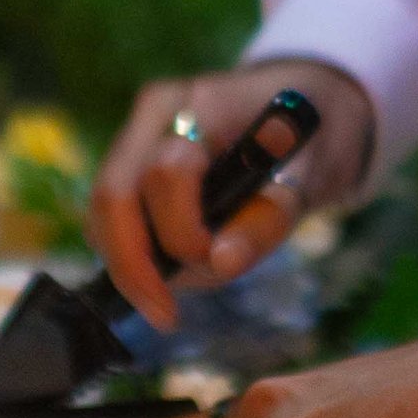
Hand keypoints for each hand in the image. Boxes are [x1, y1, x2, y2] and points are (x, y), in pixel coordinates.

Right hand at [89, 60, 375, 329]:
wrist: (309, 101)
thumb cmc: (314, 136)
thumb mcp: (314, 174)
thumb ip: (268, 217)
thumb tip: (220, 262)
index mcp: (201, 104)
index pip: (164, 173)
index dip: (181, 232)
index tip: (217, 263)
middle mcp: (156, 114)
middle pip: (112, 196)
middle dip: (134, 264)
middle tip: (167, 315)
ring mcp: (137, 135)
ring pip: (103, 213)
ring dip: (134, 263)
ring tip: (184, 289)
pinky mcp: (131, 162)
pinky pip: (112, 217)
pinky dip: (133, 254)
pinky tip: (172, 272)